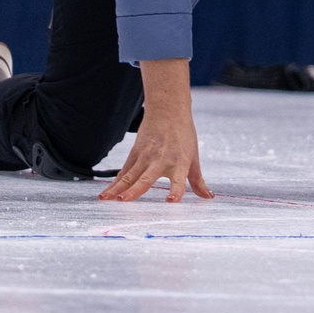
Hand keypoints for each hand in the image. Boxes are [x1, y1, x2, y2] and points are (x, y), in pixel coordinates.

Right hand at [101, 57, 211, 201]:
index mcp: (179, 162)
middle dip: (134, 190)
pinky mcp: (134, 154)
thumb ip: (198, 180)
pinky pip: (123, 172)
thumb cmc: (184, 135)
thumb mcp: (194, 158)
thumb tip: (208, 197)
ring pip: (129, 175)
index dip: (176, 191)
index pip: (179, 180)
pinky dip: (115, 183)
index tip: (172, 202)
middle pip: (145, 178)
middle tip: (123, 200)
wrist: (167, 111)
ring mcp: (145, 157)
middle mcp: (160, 160)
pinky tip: (105, 194)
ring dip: (117, 187)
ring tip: (106, 199)